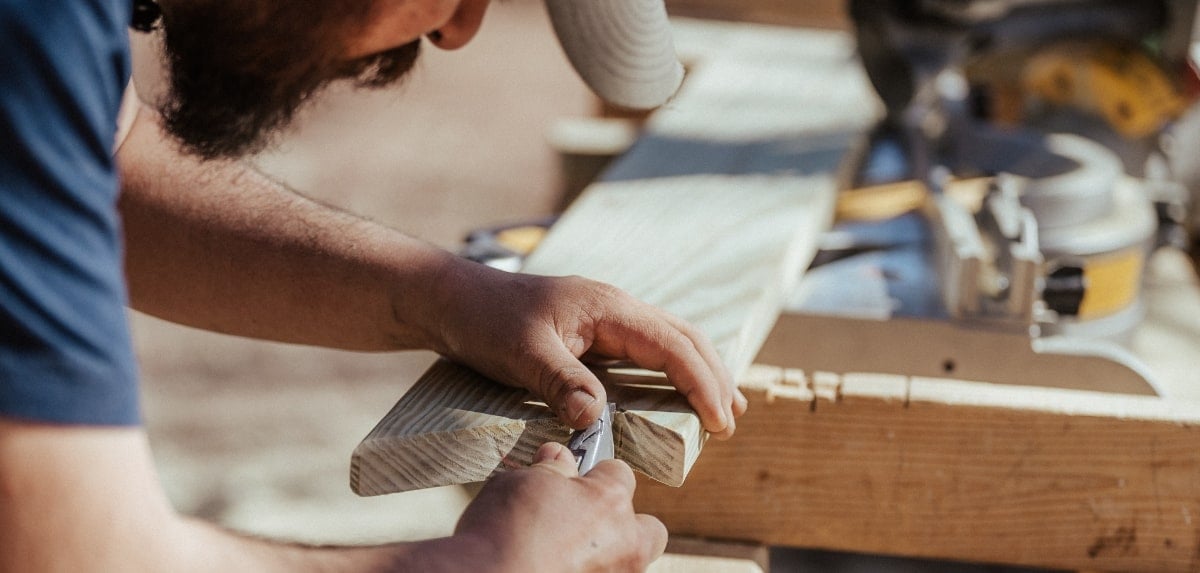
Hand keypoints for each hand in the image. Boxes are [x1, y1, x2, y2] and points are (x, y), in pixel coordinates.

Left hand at [428, 259, 747, 435]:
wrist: (453, 300)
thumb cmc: (485, 320)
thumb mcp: (520, 354)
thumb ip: (560, 382)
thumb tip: (595, 419)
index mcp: (608, 307)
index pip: (672, 344)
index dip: (701, 383)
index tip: (720, 420)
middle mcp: (615, 308)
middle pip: (683, 338)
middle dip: (714, 377)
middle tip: (732, 422)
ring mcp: (606, 319)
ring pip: (670, 341)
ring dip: (699, 372)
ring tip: (724, 409)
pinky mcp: (594, 333)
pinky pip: (646, 350)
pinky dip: (671, 371)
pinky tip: (675, 393)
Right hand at [452, 442, 666, 571]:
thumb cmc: (501, 533)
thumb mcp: (520, 483)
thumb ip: (550, 470)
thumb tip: (558, 457)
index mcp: (610, 501)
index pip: (619, 473)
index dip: (594, 475)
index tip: (573, 480)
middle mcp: (624, 543)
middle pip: (646, 528)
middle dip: (624, 524)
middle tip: (584, 524)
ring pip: (627, 563)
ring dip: (604, 556)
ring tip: (561, 554)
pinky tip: (554, 568)